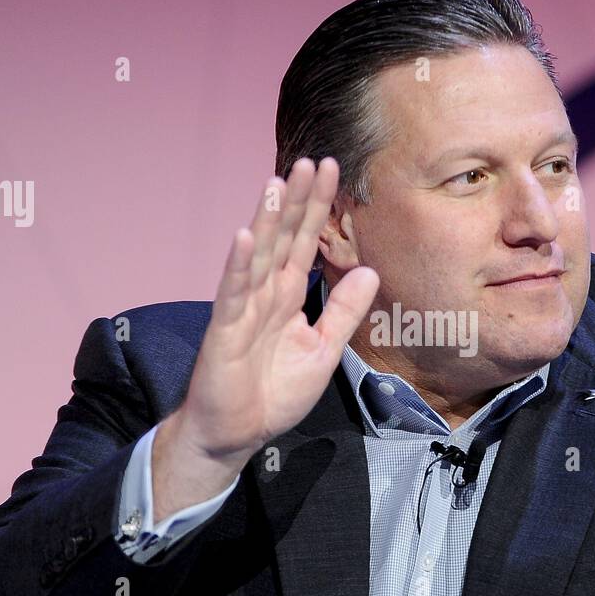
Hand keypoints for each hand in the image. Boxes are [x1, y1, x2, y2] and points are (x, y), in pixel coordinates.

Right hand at [152, 157, 378, 518]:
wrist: (237, 434)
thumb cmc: (274, 393)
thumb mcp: (323, 351)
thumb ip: (344, 312)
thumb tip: (370, 271)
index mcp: (288, 297)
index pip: (306, 242)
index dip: (318, 207)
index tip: (331, 170)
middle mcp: (265, 294)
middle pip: (283, 238)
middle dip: (297, 201)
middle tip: (311, 161)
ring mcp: (243, 309)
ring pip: (257, 256)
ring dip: (267, 220)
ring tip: (277, 184)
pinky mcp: (224, 331)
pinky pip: (232, 293)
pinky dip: (238, 266)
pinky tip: (244, 236)